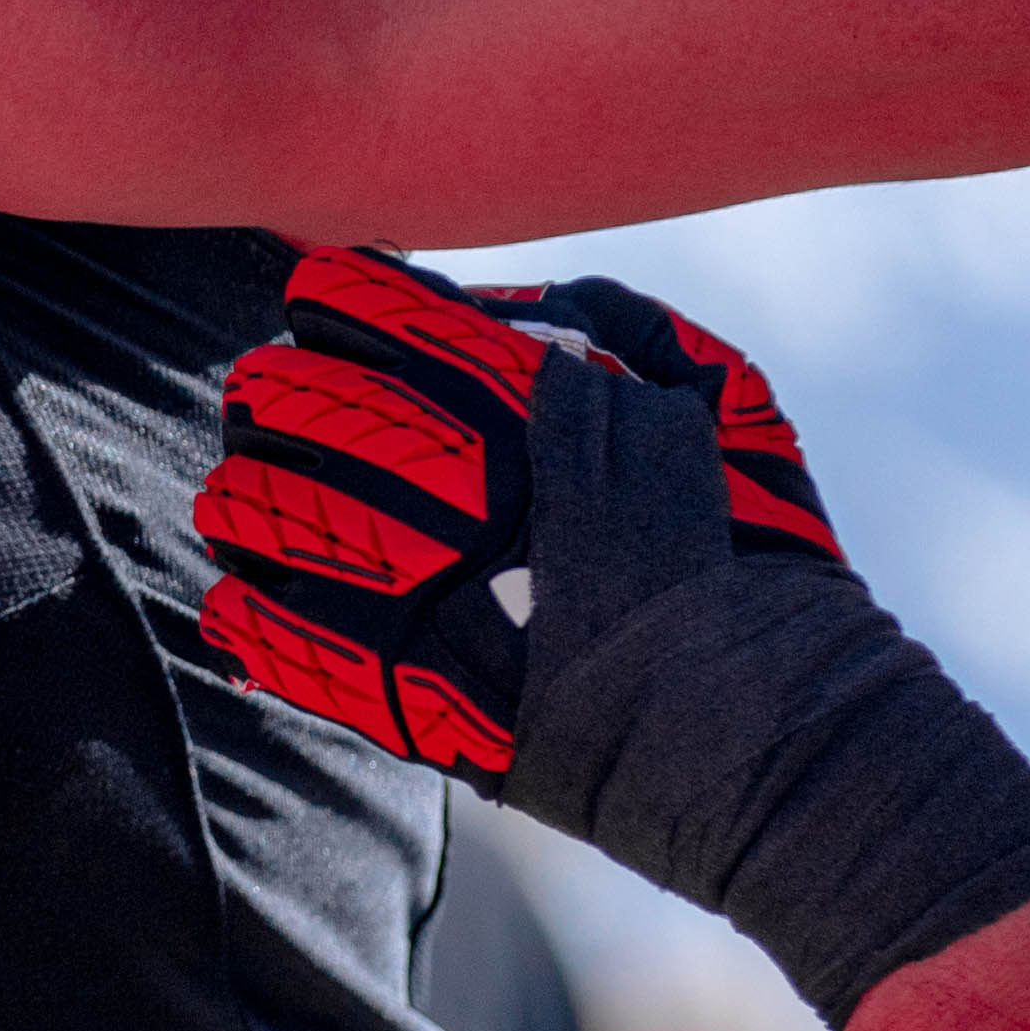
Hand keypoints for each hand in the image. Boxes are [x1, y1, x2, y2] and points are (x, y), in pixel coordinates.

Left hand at [197, 255, 1029, 1029]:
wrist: (802, 741)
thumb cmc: (759, 553)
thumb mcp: (721, 401)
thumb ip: (609, 332)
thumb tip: (494, 302)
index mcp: (575, 416)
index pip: (425, 330)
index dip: (353, 301)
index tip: (312, 289)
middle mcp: (512, 501)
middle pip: (347, 422)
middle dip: (285, 397)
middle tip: (254, 388)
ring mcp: (476, 614)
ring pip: (314, 531)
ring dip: (258, 504)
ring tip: (231, 491)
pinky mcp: (455, 722)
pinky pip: (324, 664)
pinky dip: (266, 634)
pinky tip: (227, 604)